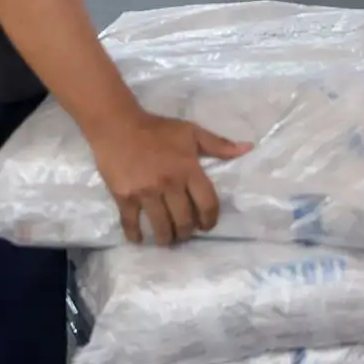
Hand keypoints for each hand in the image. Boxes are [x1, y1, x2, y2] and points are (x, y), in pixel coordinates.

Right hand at [88, 109, 251, 246]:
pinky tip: (138, 239)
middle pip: (184, 220)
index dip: (209, 220)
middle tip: (184, 233)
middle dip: (187, 232)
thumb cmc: (156, 129)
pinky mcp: (124, 196)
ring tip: (166, 239)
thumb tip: (247, 149)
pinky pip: (132, 222)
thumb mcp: (190, 132)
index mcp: (188, 170)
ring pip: (161, 226)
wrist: (117, 124)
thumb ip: (218, 144)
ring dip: (166, 238)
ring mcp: (146, 192)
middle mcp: (169, 184)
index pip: (207, 204)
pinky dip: (135, 234)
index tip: (205, 225)